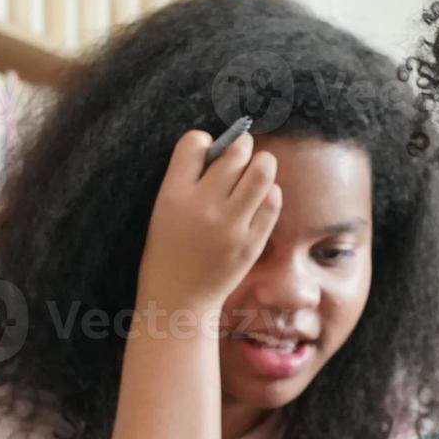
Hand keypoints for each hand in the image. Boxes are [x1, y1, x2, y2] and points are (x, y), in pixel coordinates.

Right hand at [137, 129, 280, 311]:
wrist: (179, 298)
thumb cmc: (170, 249)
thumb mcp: (164, 209)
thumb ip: (187, 178)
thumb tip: (222, 147)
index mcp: (173, 195)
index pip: (194, 142)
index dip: (205, 141)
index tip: (208, 151)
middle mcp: (203, 207)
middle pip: (236, 153)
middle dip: (242, 145)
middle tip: (242, 151)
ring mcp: (230, 226)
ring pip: (262, 171)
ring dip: (262, 163)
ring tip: (257, 168)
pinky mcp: (252, 242)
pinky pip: (273, 201)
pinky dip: (270, 192)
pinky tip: (260, 197)